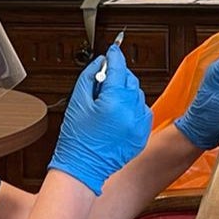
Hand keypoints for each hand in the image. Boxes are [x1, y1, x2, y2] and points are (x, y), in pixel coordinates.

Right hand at [50, 44, 151, 193]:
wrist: (82, 168)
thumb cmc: (77, 139)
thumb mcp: (77, 102)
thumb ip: (89, 77)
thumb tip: (100, 63)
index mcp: (115, 102)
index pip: (118, 68)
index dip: (114, 56)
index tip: (113, 50)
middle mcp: (131, 112)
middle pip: (130, 80)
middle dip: (119, 76)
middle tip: (104, 81)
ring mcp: (139, 124)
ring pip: (138, 96)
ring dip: (126, 92)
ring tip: (108, 102)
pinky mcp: (142, 134)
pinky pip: (142, 112)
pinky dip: (132, 108)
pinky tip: (117, 114)